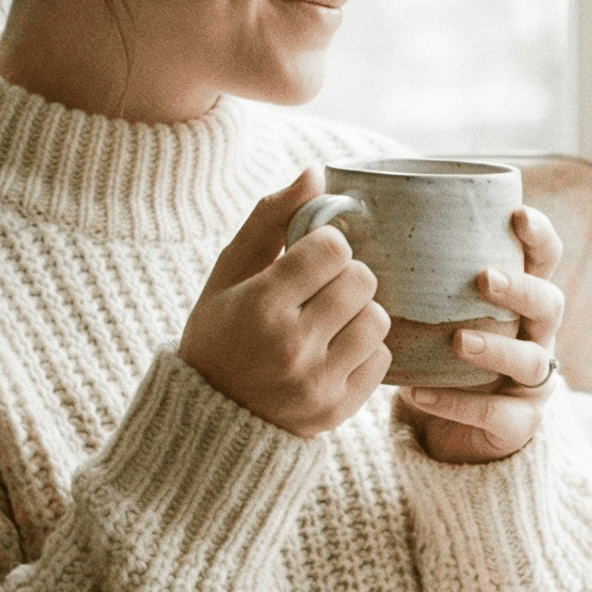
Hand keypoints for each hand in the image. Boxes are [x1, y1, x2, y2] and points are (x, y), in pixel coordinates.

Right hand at [180, 167, 392, 437]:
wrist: (210, 419)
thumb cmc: (219, 333)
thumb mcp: (228, 273)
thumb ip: (269, 219)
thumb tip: (315, 172)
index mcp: (260, 305)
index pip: (333, 248)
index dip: (326, 246)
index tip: (309, 260)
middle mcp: (290, 346)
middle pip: (362, 281)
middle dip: (345, 278)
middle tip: (321, 291)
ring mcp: (316, 383)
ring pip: (378, 320)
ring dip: (359, 314)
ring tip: (329, 322)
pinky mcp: (336, 410)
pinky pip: (381, 360)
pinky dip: (364, 351)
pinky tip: (333, 353)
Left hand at [397, 206, 565, 464]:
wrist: (441, 431)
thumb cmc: (431, 354)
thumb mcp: (422, 311)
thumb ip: (405, 272)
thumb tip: (339, 210)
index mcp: (519, 299)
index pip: (544, 259)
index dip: (538, 236)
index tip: (516, 215)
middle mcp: (535, 336)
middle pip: (549, 305)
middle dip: (520, 289)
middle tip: (483, 278)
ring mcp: (531, 383)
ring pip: (532, 361)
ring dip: (495, 348)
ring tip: (457, 341)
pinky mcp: (518, 424)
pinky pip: (498, 414)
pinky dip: (460, 404)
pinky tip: (420, 394)